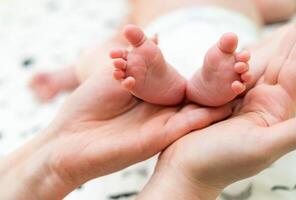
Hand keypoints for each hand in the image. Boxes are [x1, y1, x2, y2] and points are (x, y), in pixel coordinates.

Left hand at [0, 66, 230, 199]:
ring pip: (195, 109)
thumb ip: (138, 58)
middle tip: (237, 67)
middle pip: (190, 94)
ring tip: (240, 83)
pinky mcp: (162, 136)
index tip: (218, 59)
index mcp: (147, 94)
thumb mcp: (115, 72)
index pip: (177, 80)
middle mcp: (158, 109)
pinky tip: (228, 103)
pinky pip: (190, 124)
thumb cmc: (87, 104)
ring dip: (217, 97)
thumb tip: (155, 37)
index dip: (196, 70)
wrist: (70, 140)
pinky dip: (209, 114)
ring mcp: (162, 123)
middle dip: (213, 82)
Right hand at [138, 24, 295, 199]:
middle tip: (294, 27)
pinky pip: (232, 74)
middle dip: (287, 49)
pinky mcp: (219, 99)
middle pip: (280, 69)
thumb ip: (293, 131)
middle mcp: (260, 106)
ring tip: (279, 31)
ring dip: (267, 50)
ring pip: (257, 68)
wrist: (185, 167)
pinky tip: (243, 49)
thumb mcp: (263, 147)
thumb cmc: (221, 161)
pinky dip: (238, 60)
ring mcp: (239, 101)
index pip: (294, 77)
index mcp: (275, 114)